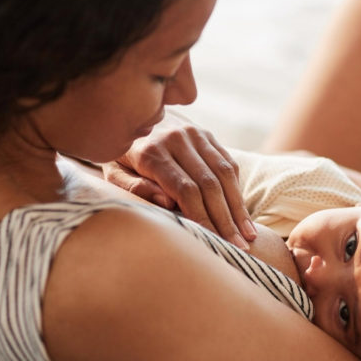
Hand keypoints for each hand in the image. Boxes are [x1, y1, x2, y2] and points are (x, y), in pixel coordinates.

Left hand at [101, 110, 256, 248]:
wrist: (130, 112)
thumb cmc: (119, 153)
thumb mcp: (112, 171)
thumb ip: (133, 188)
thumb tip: (167, 203)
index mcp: (151, 152)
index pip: (186, 190)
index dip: (203, 218)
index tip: (214, 241)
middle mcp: (177, 139)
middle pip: (209, 184)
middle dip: (225, 219)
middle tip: (239, 247)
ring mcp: (194, 134)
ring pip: (224, 173)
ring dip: (238, 207)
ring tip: (248, 235)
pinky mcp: (206, 134)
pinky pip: (227, 162)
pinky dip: (237, 189)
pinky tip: (242, 213)